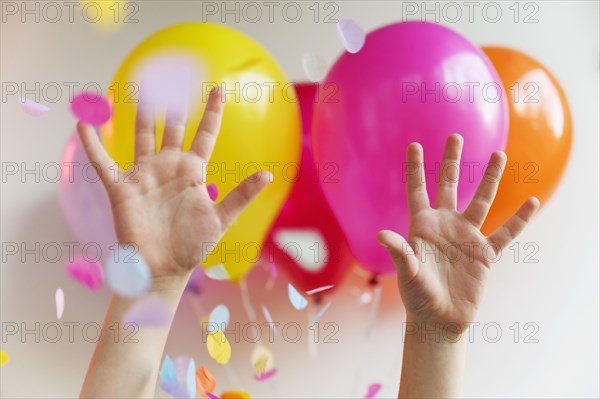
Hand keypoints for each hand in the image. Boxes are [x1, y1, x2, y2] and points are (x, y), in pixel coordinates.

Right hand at [77, 87, 271, 278]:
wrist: (163, 268)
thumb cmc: (193, 246)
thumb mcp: (222, 219)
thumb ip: (242, 195)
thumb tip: (268, 174)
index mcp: (193, 171)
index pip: (204, 134)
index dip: (211, 112)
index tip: (219, 90)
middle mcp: (169, 167)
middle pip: (170, 128)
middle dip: (173, 104)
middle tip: (172, 76)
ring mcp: (145, 175)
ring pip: (141, 136)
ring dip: (139, 114)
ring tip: (138, 86)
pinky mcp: (122, 188)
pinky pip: (103, 162)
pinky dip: (92, 144)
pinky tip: (84, 123)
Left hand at [378, 134, 538, 330]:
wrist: (439, 320)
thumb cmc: (418, 296)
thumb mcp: (407, 272)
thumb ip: (400, 251)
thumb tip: (382, 234)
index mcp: (422, 226)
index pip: (417, 190)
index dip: (415, 168)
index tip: (414, 145)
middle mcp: (445, 225)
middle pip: (449, 185)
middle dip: (451, 161)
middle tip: (455, 136)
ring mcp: (466, 237)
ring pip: (480, 201)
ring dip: (489, 178)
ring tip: (498, 154)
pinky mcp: (484, 254)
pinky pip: (506, 233)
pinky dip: (519, 220)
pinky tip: (531, 202)